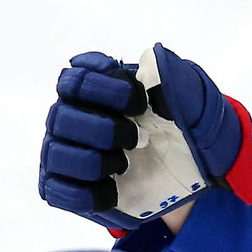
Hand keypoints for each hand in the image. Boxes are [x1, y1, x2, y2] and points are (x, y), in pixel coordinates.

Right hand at [40, 44, 251, 230]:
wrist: (196, 174)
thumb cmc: (186, 130)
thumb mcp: (191, 101)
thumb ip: (173, 76)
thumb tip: (153, 58)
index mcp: (98, 88)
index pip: (75, 77)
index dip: (106, 89)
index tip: (139, 102)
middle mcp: (74, 116)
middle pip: (60, 116)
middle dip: (103, 130)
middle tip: (138, 139)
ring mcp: (67, 152)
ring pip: (55, 154)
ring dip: (94, 162)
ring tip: (124, 164)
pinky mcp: (69, 187)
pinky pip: (59, 191)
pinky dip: (87, 193)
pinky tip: (114, 189)